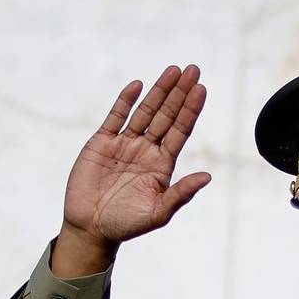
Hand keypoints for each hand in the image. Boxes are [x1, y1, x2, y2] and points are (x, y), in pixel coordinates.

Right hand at [53, 64, 211, 276]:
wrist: (91, 229)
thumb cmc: (126, 224)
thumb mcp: (158, 212)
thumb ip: (181, 194)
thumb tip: (207, 177)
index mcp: (162, 164)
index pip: (180, 130)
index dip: (191, 109)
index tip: (201, 89)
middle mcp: (146, 149)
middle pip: (166, 115)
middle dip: (179, 93)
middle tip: (193, 69)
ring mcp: (124, 144)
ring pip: (145, 111)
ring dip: (158, 91)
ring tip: (173, 71)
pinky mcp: (101, 143)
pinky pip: (115, 117)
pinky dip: (125, 101)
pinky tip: (137, 85)